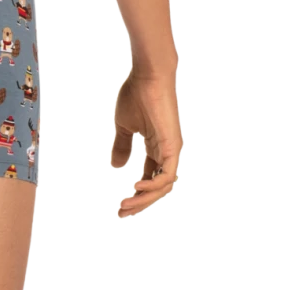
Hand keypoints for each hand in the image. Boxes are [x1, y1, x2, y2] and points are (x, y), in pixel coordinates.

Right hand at [111, 72, 181, 217]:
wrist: (147, 76)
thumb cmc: (136, 95)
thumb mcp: (124, 126)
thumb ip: (121, 146)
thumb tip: (116, 167)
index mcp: (157, 147)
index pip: (150, 178)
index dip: (137, 194)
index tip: (120, 205)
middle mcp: (167, 151)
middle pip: (158, 187)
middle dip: (140, 203)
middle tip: (121, 213)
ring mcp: (171, 149)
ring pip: (163, 186)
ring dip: (144, 199)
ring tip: (125, 205)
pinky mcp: (172, 145)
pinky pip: (167, 175)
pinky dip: (153, 186)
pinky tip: (135, 188)